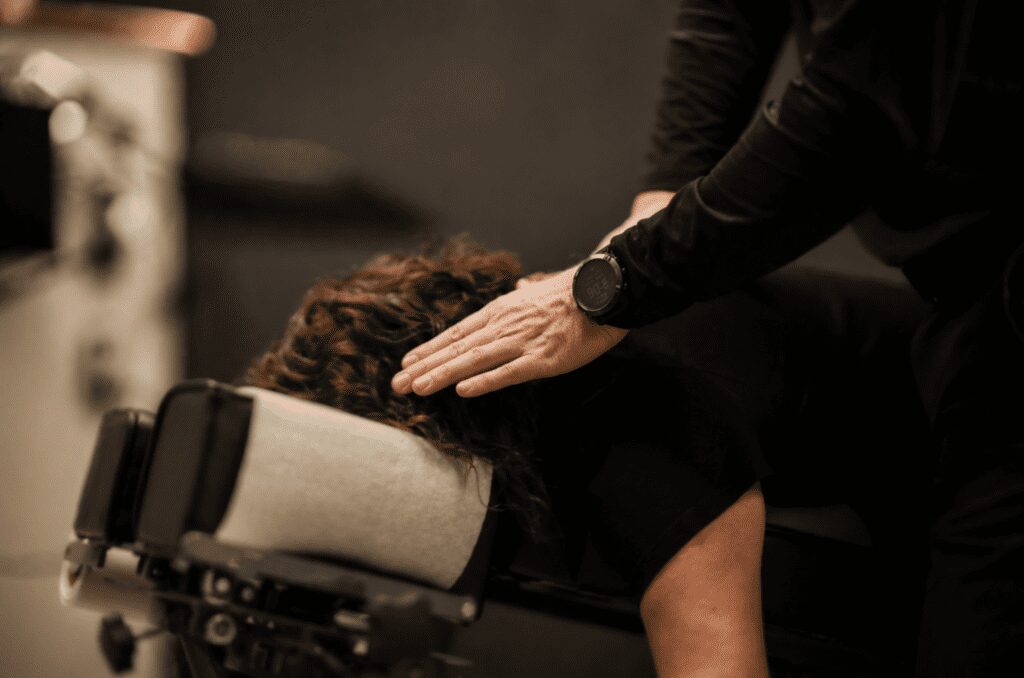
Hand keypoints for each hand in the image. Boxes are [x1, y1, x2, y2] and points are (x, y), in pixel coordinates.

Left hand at [391, 268, 627, 397]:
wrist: (604, 291)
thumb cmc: (575, 293)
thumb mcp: (540, 290)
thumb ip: (525, 292)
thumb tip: (520, 284)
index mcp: (501, 311)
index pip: (457, 333)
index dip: (430, 349)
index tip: (407, 363)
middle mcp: (504, 325)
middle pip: (456, 348)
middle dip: (424, 367)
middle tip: (396, 385)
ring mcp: (522, 341)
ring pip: (473, 360)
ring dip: (442, 374)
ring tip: (416, 388)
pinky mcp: (542, 358)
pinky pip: (508, 372)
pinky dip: (484, 381)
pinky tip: (463, 390)